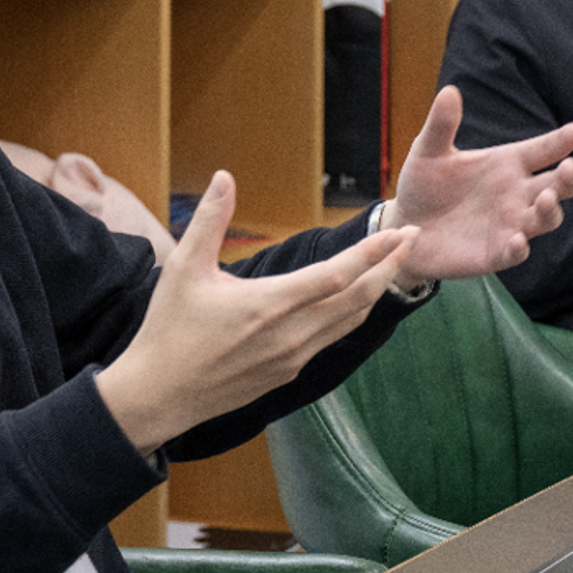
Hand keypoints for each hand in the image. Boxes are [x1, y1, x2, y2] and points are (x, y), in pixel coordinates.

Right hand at [95, 170, 419, 454]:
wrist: (159, 395)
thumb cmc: (168, 329)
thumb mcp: (183, 269)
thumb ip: (210, 221)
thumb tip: (225, 177)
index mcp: (269, 305)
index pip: (337, 275)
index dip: (373, 253)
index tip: (401, 233)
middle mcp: (290, 335)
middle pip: (357, 298)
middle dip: (389, 267)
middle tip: (413, 240)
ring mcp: (293, 358)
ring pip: (349, 321)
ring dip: (376, 291)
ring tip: (393, 266)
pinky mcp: (288, 373)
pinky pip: (332, 339)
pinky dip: (352, 315)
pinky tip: (355, 300)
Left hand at [384, 86, 572, 282]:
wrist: (404, 224)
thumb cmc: (424, 183)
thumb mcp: (429, 151)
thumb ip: (442, 125)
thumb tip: (449, 91)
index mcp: (506, 164)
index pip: (542, 150)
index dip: (561, 141)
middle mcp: (516, 194)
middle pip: (556, 186)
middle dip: (568, 179)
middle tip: (570, 169)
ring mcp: (509, 224)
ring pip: (544, 219)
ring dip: (550, 211)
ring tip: (546, 200)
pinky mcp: (495, 253)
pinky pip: (515, 253)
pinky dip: (519, 248)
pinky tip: (517, 241)